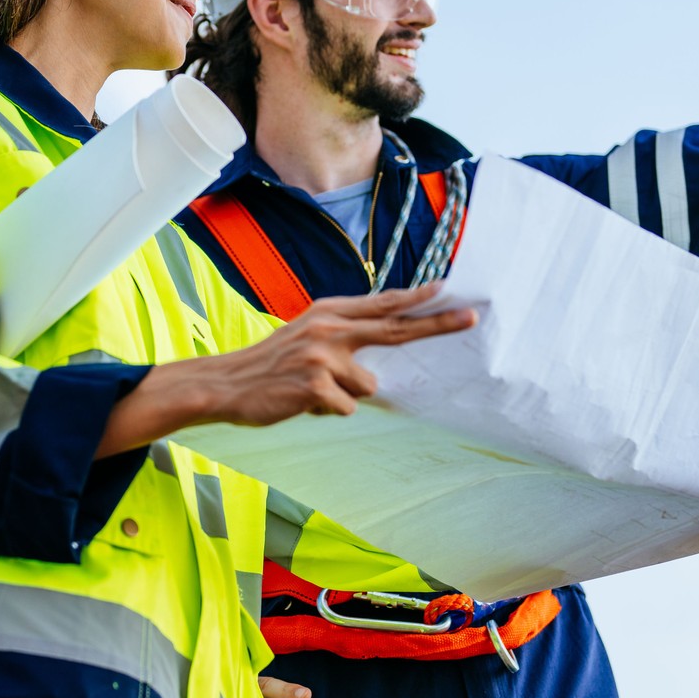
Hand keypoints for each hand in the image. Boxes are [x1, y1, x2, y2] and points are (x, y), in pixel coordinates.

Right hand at [98, 284, 475, 455]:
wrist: (226, 383)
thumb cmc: (270, 365)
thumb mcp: (304, 335)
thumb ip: (341, 334)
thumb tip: (380, 348)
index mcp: (328, 313)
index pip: (381, 304)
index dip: (415, 297)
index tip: (447, 286)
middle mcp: (329, 327)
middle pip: (395, 328)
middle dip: (437, 323)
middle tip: (472, 317)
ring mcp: (324, 355)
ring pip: (367, 386)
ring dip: (344, 396)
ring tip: (310, 391)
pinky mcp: (316, 384)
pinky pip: (346, 407)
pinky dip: (327, 411)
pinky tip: (301, 402)